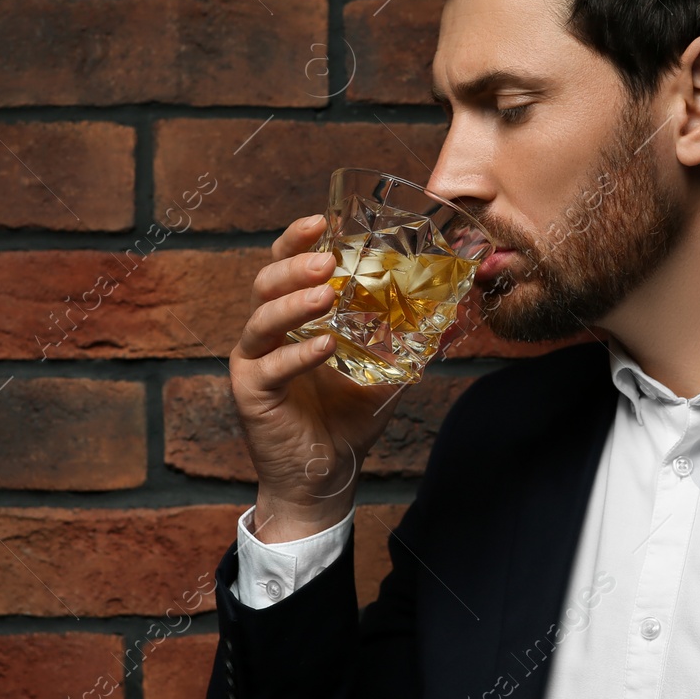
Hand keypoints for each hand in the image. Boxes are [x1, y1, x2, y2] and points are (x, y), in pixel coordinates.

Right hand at [229, 214, 405, 541]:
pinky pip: (269, 367)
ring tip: (326, 293)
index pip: (285, 267)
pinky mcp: (251, 394)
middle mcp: (266, 335)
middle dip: (295, 265)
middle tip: (329, 261)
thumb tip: (448, 312)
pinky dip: (298, 354)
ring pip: (261, 319)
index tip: (321, 220)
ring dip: (294, 302)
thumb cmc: (348, 421)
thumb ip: (405, 341)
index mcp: (292, 319)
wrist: (326, 478)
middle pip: (265, 283)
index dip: (296, 240)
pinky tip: (325, 346)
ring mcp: (254, 363)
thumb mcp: (383, 373)